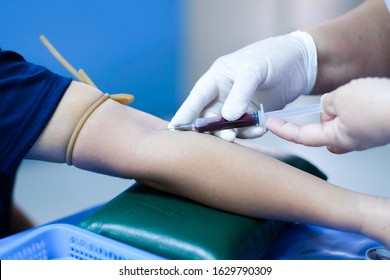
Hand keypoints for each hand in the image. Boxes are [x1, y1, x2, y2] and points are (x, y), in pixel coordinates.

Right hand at [169, 31, 316, 140]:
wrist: (302, 63)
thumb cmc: (274, 56)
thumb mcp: (255, 70)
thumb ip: (240, 93)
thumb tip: (227, 117)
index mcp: (217, 78)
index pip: (197, 98)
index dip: (185, 113)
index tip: (175, 129)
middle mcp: (223, 94)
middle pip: (208, 117)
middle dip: (214, 129)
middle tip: (225, 137)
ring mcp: (237, 106)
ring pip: (226, 126)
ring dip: (233, 132)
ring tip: (244, 133)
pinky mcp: (251, 115)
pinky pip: (244, 129)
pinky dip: (250, 132)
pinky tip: (260, 129)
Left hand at [266, 77, 389, 152]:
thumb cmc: (379, 105)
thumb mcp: (343, 97)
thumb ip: (329, 102)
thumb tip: (329, 106)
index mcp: (336, 137)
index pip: (302, 136)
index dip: (284, 130)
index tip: (270, 125)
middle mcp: (350, 140)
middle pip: (324, 128)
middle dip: (325, 114)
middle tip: (336, 101)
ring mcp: (366, 135)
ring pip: (344, 119)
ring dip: (344, 105)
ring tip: (360, 94)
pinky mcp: (377, 127)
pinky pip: (360, 115)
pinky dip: (359, 104)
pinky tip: (370, 95)